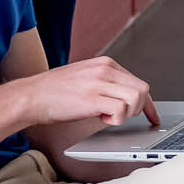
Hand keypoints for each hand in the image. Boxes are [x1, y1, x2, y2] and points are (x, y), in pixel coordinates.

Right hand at [14, 57, 159, 129]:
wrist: (31, 96)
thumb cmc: (54, 91)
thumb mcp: (84, 78)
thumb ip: (105, 83)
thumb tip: (125, 99)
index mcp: (104, 64)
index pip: (138, 82)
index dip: (148, 103)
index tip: (153, 116)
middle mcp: (104, 69)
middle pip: (142, 90)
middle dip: (140, 109)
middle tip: (123, 118)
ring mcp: (98, 83)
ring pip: (135, 99)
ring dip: (127, 114)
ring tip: (109, 117)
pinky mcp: (92, 98)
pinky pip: (120, 111)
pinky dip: (116, 120)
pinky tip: (102, 119)